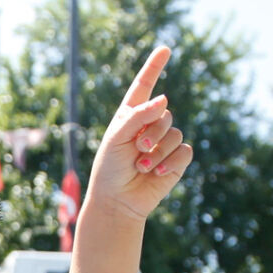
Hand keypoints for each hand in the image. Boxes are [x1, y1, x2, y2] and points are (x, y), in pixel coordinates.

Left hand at [86, 46, 192, 221]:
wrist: (116, 202)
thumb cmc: (110, 170)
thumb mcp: (117, 139)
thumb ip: (138, 116)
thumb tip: (163, 99)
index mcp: (131, 117)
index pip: (144, 86)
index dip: (154, 67)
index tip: (164, 49)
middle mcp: (149, 126)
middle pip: (164, 114)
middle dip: (152, 132)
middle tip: (137, 149)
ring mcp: (164, 142)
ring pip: (175, 133)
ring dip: (157, 152)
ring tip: (140, 167)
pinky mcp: (176, 160)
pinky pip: (184, 151)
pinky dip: (170, 162)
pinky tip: (156, 174)